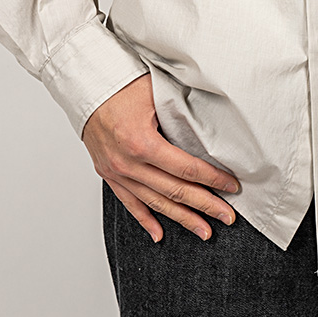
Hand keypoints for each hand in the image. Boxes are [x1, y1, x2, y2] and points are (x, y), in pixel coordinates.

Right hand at [81, 73, 241, 241]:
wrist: (86, 84)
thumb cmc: (122, 83)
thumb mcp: (158, 93)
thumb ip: (182, 113)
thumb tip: (213, 125)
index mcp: (142, 142)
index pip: (186, 169)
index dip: (212, 180)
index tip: (231, 186)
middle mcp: (128, 163)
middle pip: (174, 191)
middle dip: (205, 206)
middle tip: (227, 217)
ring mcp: (116, 171)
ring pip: (155, 203)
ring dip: (181, 218)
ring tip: (203, 230)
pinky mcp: (108, 173)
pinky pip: (130, 202)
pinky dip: (146, 219)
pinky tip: (160, 233)